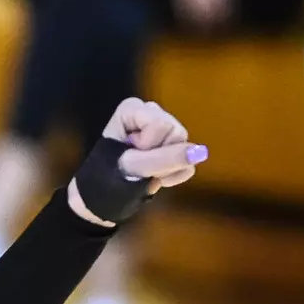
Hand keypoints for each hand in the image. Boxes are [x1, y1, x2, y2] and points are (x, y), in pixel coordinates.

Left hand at [68, 98, 203, 223]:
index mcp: (133, 108)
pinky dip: (173, 174)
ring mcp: (164, 127)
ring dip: (165, 167)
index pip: (161, 125)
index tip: (129, 154)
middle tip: (137, 167)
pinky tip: (155, 176)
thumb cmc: (109, 177)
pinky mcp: (174, 145)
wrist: (103, 195)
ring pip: (185, 145)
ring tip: (143, 172)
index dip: (148, 146)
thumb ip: (166, 159)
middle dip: (159, 157)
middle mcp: (150, 112)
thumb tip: (201, 152)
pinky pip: (190, 159)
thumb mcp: (135, 168)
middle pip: (176, 133)